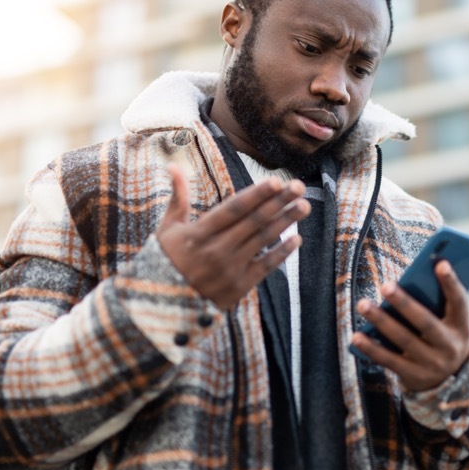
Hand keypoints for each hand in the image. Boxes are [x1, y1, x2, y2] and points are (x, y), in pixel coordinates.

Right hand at [157, 163, 309, 309]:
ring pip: (263, 240)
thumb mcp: (168, 228)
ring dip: (286, 221)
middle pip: (254, 221)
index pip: (234, 209)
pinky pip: (265, 266)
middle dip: (278, 202)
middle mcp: (217, 249)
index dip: (257, 194)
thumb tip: (174, 164)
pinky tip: (297, 238)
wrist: (164, 305)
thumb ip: (178, 197)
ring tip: (304, 205)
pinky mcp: (239, 286)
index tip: (276, 182)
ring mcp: (230, 269)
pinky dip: (282, 252)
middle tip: (299, 186)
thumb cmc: (167, 259)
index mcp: (200, 233)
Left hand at [352, 261, 468, 391]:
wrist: (450, 381)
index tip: (440, 263)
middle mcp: (449, 347)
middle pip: (425, 322)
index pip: (460, 302)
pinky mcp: (414, 376)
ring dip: (381, 321)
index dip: (451, 283)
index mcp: (461, 327)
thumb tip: (407, 281)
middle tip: (385, 285)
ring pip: (403, 340)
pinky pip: (389, 360)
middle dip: (404, 303)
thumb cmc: (443, 337)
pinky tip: (356, 336)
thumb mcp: (450, 323)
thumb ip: (436, 303)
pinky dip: (371, 348)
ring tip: (363, 304)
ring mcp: (432, 364)